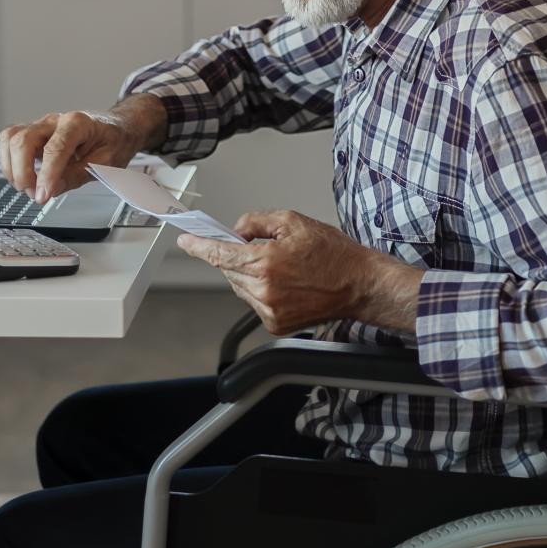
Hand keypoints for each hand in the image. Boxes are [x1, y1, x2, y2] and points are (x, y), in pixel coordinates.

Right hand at [0, 95, 165, 200]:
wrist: (116, 128)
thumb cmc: (113, 142)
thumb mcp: (106, 163)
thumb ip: (77, 175)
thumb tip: (51, 190)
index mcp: (78, 123)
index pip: (54, 149)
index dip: (46, 175)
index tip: (42, 197)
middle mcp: (55, 120)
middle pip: (23, 140)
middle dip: (23, 173)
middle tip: (36, 195)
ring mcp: (41, 126)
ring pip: (10, 138)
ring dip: (11, 168)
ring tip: (28, 187)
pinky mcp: (32, 134)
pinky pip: (9, 143)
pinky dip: (9, 163)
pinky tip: (22, 177)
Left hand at [178, 210, 421, 335]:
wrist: (359, 285)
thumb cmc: (333, 254)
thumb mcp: (293, 222)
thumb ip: (257, 221)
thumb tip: (236, 230)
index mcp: (265, 262)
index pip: (219, 254)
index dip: (199, 247)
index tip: (186, 242)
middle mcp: (263, 290)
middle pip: (229, 270)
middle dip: (237, 256)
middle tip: (263, 248)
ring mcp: (269, 311)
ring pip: (240, 288)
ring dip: (250, 275)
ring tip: (281, 267)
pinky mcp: (275, 325)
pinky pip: (254, 303)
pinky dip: (261, 291)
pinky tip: (285, 284)